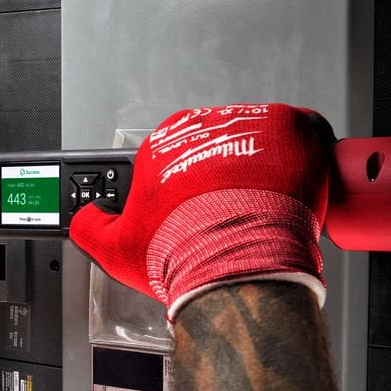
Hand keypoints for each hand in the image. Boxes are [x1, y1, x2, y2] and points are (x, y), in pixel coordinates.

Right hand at [70, 103, 331, 319]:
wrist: (236, 267)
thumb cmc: (183, 256)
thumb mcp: (113, 249)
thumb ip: (89, 227)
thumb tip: (84, 219)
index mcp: (160, 147)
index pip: (178, 154)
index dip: (194, 183)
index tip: (205, 205)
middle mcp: (202, 129)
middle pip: (221, 143)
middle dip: (231, 171)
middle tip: (240, 207)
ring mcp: (247, 124)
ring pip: (261, 135)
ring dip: (268, 160)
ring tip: (274, 198)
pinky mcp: (290, 127)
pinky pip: (303, 129)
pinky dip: (306, 149)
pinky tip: (301, 178)